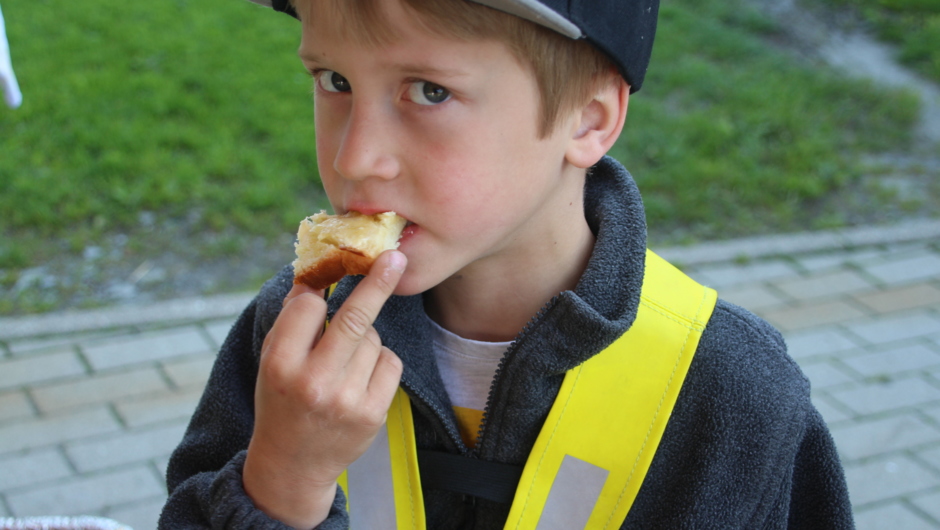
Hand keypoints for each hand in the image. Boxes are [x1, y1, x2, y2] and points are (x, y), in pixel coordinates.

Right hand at [243, 250, 406, 528]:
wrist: (292, 464)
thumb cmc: (281, 401)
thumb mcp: (271, 361)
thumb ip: (292, 321)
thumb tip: (315, 274)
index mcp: (280, 364)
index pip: (308, 307)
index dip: (316, 295)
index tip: (325, 282)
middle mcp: (313, 382)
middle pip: (353, 318)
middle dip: (377, 283)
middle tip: (395, 256)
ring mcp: (347, 399)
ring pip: (373, 339)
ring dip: (364, 339)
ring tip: (342, 364)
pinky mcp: (373, 412)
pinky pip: (390, 361)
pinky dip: (379, 360)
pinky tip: (361, 378)